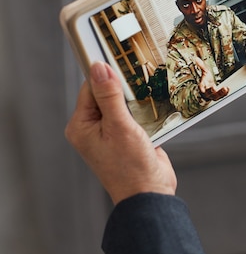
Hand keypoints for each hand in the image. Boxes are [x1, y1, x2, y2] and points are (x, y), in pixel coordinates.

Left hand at [65, 61, 176, 204]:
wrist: (150, 194)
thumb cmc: (130, 168)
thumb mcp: (120, 127)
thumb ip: (110, 97)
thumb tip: (100, 68)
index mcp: (81, 126)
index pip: (90, 88)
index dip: (106, 74)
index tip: (120, 58)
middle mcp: (93, 128)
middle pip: (108, 94)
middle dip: (125, 88)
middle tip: (140, 79)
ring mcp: (112, 132)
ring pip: (124, 104)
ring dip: (137, 100)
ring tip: (149, 97)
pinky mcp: (129, 137)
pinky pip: (136, 115)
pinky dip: (145, 110)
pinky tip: (155, 110)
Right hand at [194, 57, 228, 100]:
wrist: (209, 88)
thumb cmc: (206, 80)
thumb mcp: (205, 72)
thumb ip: (202, 66)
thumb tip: (197, 59)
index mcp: (203, 86)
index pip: (201, 87)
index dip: (201, 88)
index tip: (202, 89)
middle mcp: (207, 91)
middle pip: (208, 93)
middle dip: (211, 91)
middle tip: (214, 88)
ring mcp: (213, 95)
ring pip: (216, 96)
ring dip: (220, 93)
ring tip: (225, 88)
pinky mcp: (218, 96)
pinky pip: (222, 95)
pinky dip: (225, 93)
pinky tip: (228, 88)